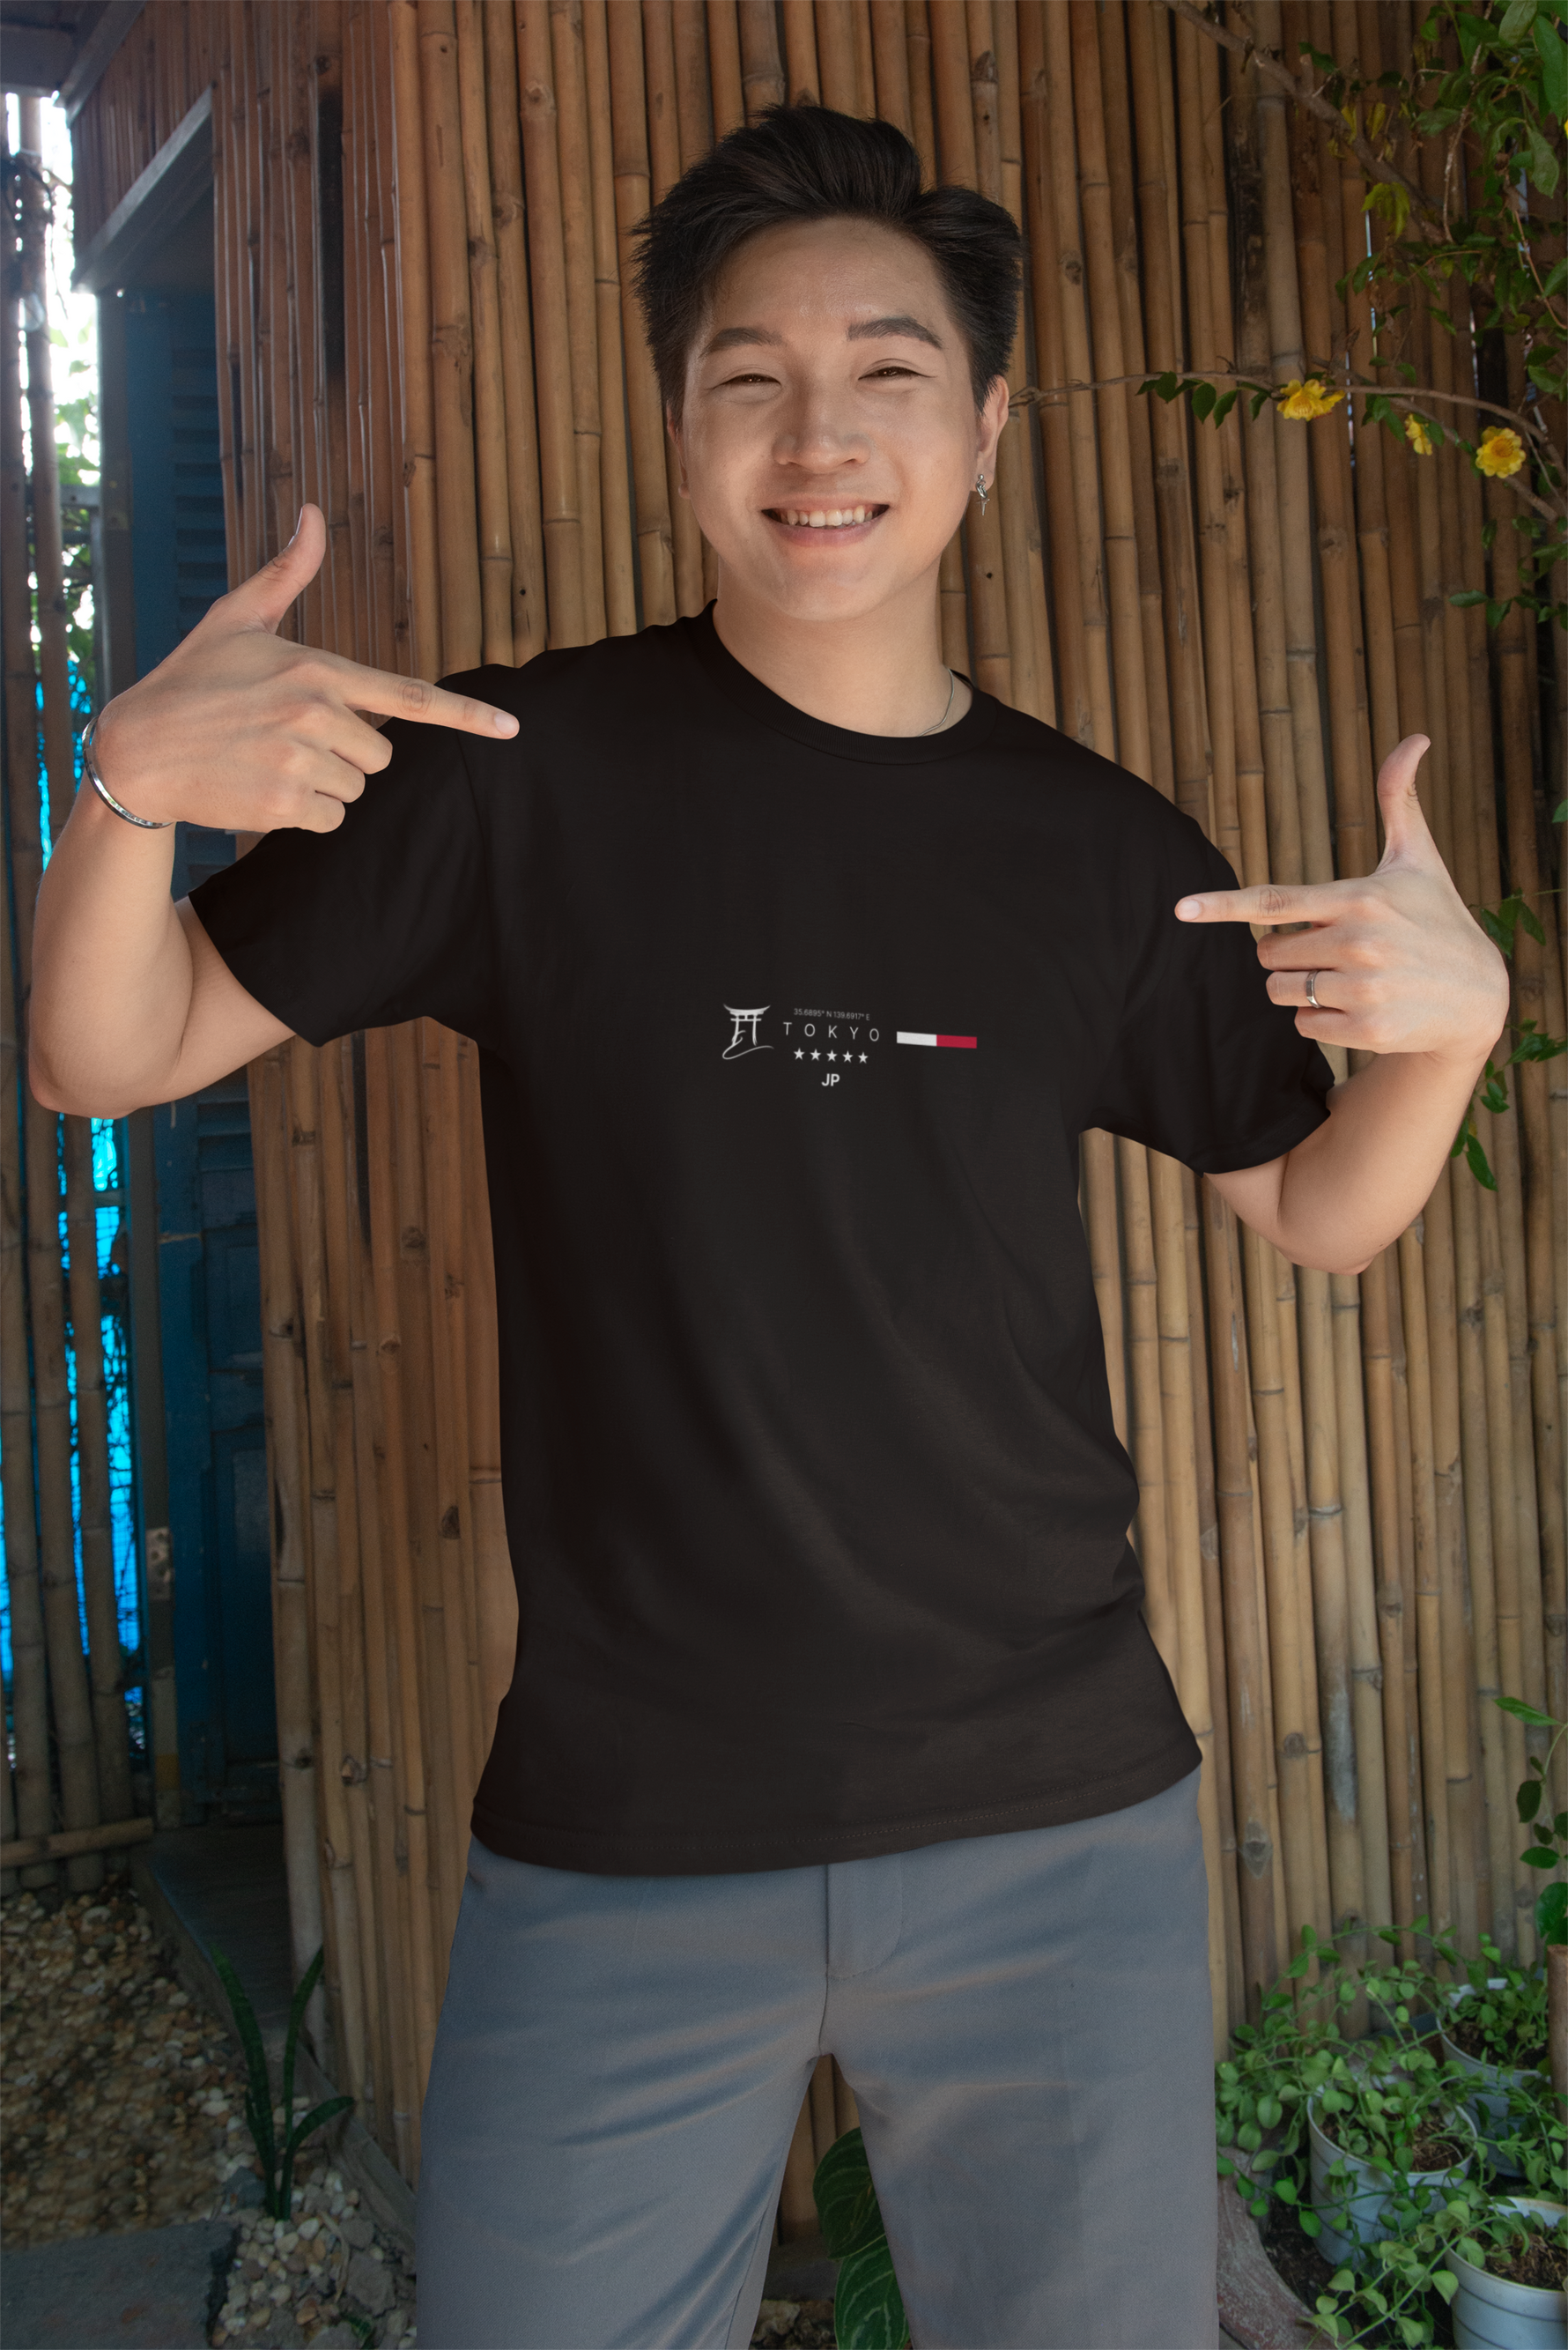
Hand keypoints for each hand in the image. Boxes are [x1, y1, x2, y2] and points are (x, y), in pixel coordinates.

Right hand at [89, 505, 518, 831]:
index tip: (512, 729)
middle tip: (287, 739)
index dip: (467, 716)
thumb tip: (315, 512)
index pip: (409, 698)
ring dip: (322, 787)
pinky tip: (263, 790)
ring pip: (355, 791)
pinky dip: (304, 815)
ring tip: (268, 762)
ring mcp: (300, 760)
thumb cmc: (190, 681)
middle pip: (379, 757)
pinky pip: (330, 820)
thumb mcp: (236, 619)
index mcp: (317, 668)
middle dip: (346, 756)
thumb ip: (288, 574)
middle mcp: (316, 713)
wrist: (135, 751)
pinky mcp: (283, 803)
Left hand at [1173, 735, 1509, 1070]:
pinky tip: (1362, 1007)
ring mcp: (1363, 990)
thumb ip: (1399, 801)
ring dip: (1301, 987)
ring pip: (1280, 991)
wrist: (1481, 997)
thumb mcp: (1419, 860)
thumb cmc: (1439, 918)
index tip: (1182, 908)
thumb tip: (1415, 738)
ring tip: (1350, 978)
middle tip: (1333, 949)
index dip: (1223, 906)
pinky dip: (1321, 1019)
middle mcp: (1360, 943)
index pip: (1275, 903)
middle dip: (1288, 952)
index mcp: (1360, 898)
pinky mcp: (1367, 1030)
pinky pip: (1303, 1025)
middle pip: (1268, 954)